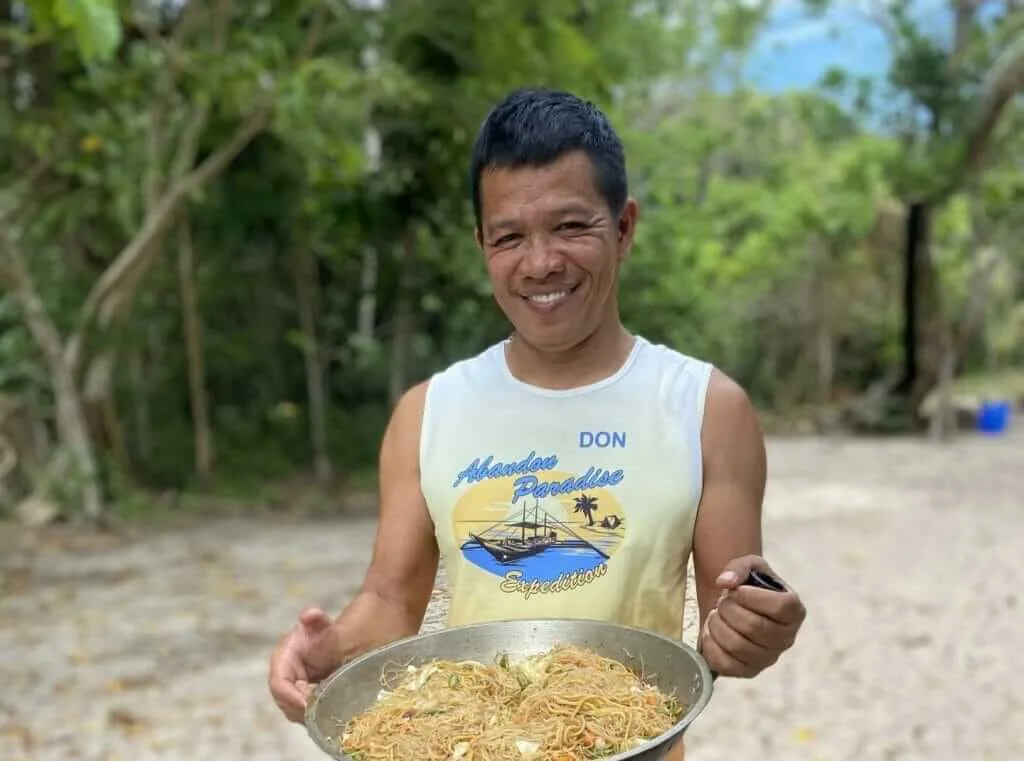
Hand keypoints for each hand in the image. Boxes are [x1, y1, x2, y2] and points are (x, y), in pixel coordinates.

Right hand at [268, 607, 344, 722]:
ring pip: (296, 710)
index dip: (290, 695)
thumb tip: (309, 615)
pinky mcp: (307, 696)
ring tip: (330, 712)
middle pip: (286, 702)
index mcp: (284, 656)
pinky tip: (334, 712)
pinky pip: (308, 711)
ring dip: (311, 714)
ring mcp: (295, 687)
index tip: (307, 703)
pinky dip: (318, 715)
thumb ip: (316, 622)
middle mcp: (286, 674)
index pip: (279, 682)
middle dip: (302, 709)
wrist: (348, 633)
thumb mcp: (323, 624)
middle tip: (323, 712)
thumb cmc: (331, 628)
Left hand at [699, 555, 804, 678]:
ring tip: (715, 615)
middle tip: (722, 602)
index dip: (752, 596)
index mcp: (794, 611)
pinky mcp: (749, 671)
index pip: (780, 607)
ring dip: (717, 626)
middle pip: (754, 627)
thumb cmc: (749, 585)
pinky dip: (710, 645)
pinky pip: (726, 665)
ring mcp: (769, 658)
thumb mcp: (749, 565)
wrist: (738, 606)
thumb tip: (724, 581)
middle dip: (728, 609)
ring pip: (738, 646)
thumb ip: (739, 567)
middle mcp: (787, 638)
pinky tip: (710, 631)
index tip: (737, 590)